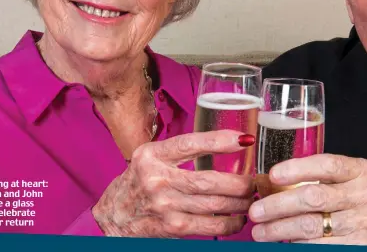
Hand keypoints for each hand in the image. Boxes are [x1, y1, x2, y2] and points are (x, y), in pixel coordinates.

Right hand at [92, 130, 255, 237]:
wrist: (112, 217)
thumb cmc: (138, 183)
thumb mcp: (150, 158)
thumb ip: (179, 151)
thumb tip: (226, 142)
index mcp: (153, 154)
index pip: (191, 143)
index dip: (220, 140)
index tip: (244, 139)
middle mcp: (156, 178)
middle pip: (210, 180)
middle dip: (240, 182)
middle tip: (254, 181)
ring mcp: (163, 205)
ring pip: (214, 204)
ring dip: (240, 203)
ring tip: (251, 198)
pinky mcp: (170, 227)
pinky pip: (210, 226)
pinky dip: (230, 223)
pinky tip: (238, 218)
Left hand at [248, 154, 366, 247]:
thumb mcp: (364, 182)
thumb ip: (331, 179)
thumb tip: (280, 182)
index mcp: (364, 172)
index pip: (326, 165)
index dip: (296, 169)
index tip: (272, 175)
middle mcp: (366, 196)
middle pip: (312, 198)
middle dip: (278, 205)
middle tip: (256, 211)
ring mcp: (365, 224)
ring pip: (312, 227)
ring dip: (281, 231)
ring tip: (261, 232)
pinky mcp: (361, 247)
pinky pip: (321, 248)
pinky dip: (299, 247)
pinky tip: (285, 244)